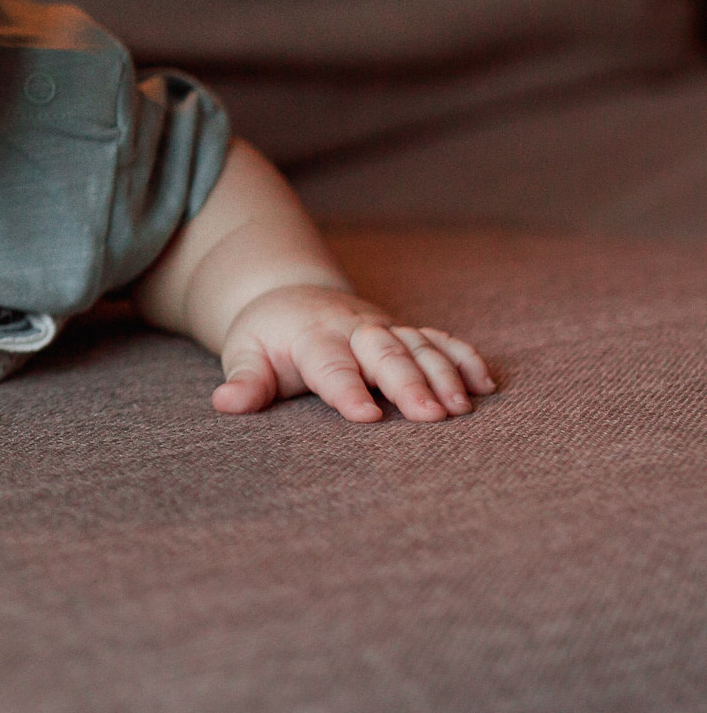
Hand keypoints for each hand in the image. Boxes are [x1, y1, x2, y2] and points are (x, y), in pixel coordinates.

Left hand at [214, 284, 494, 422]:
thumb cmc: (268, 337)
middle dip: (409, 383)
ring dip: (444, 373)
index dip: (348, 390)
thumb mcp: (245, 353)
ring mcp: (384, 328)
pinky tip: (487, 384)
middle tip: (433, 416)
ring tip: (464, 408)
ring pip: (419, 346)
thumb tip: (224, 403)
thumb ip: (244, 380)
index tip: (366, 417)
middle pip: (384, 353)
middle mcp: (353, 330)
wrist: (290, 295)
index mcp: (311, 338)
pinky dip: (465, 357)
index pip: (331, 366)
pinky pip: (441, 340)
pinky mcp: (406, 331)